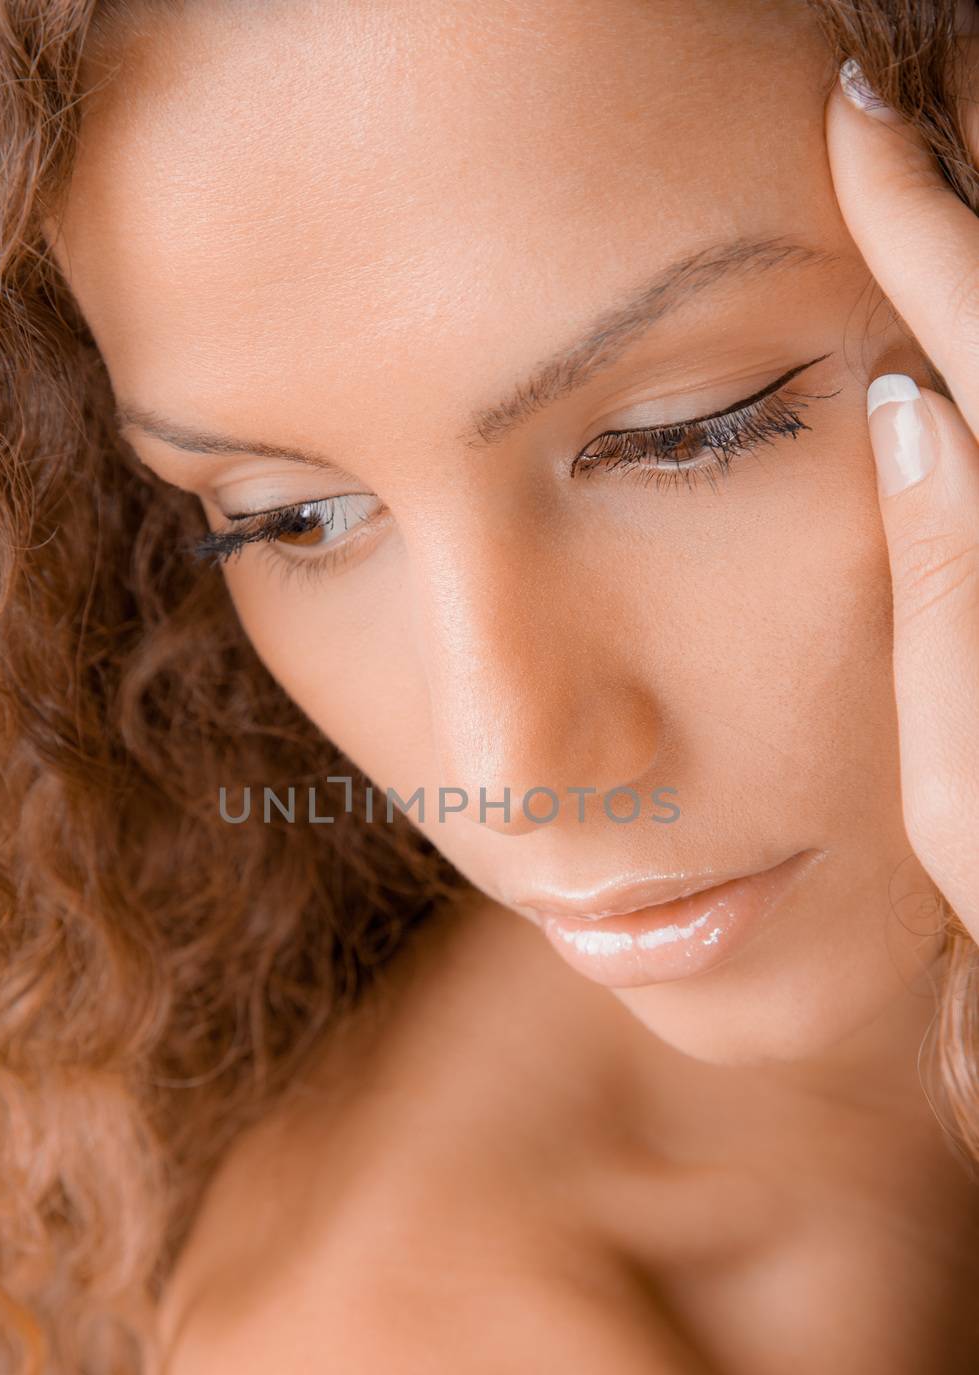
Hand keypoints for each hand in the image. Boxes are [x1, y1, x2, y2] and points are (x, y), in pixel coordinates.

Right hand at [824, 23, 978, 948]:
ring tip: (903, 223)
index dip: (926, 232)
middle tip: (883, 142)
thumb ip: (948, 599)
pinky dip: (977, 377)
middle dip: (960, 233)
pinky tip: (937, 368)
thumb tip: (917, 410)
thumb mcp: (959, 795)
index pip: (978, 360)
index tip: (856, 130)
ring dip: (969, 297)